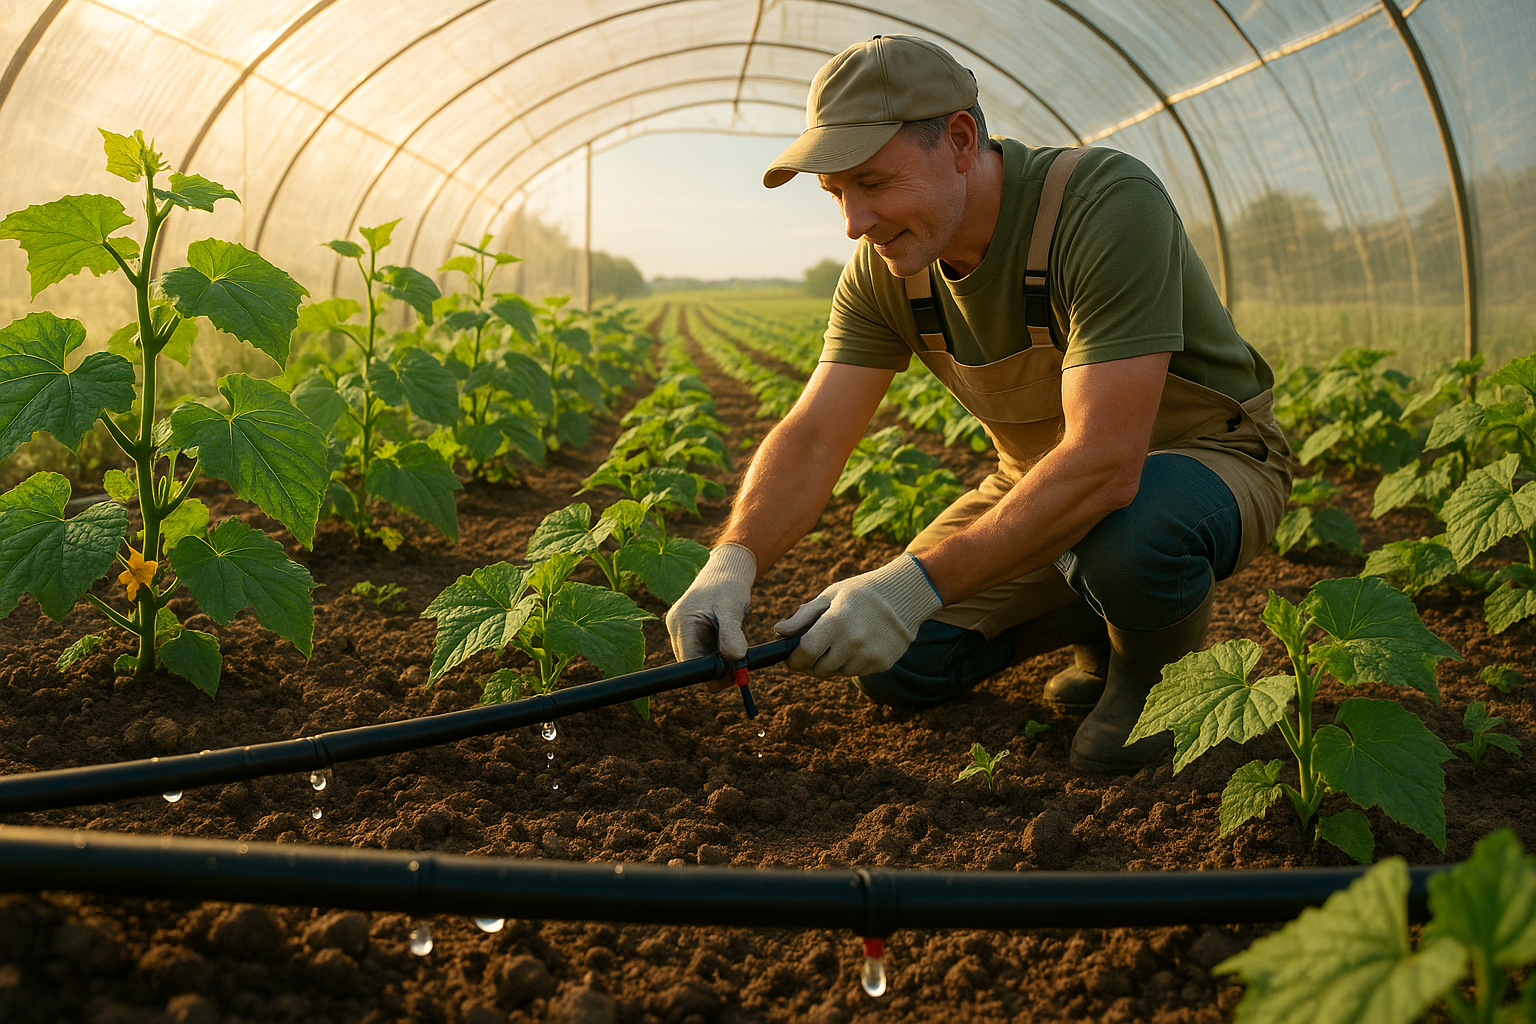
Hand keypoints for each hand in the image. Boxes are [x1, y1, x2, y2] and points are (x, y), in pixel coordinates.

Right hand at [666, 543, 756, 691]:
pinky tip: (731, 641)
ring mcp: (682, 631)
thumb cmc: (728, 584)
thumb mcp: (732, 608)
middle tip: (741, 664)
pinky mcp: (691, 632)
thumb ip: (732, 632)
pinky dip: (719, 652)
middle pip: (693, 664)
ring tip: (737, 644)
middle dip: (717, 667)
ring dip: (719, 659)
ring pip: (700, 660)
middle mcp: (677, 629)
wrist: (727, 569)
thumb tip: (735, 657)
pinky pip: (704, 652)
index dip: (711, 672)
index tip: (734, 671)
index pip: (690, 662)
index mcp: (682, 623)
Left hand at [775, 554, 943, 677]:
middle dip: (812, 664)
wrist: (905, 596)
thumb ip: (804, 616)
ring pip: (838, 673)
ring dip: (833, 663)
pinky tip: (860, 644)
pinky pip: (857, 672)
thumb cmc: (861, 593)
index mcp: (837, 621)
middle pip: (820, 669)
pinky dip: (852, 663)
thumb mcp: (831, 596)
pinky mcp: (882, 664)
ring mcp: (870, 655)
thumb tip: (779, 632)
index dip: (795, 660)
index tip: (791, 659)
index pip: (806, 652)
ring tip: (842, 641)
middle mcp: (854, 641)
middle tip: (814, 652)